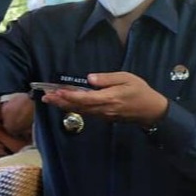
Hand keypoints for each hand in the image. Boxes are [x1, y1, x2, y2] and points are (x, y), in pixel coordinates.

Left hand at [41, 71, 167, 126]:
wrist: (151, 111)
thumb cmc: (140, 91)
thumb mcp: (126, 78)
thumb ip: (107, 79)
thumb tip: (89, 79)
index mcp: (108, 98)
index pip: (85, 98)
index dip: (70, 96)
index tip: (57, 91)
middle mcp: (103, 109)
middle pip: (78, 106)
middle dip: (61, 102)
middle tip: (45, 97)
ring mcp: (102, 115)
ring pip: (80, 111)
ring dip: (64, 106)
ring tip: (50, 100)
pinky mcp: (103, 117)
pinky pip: (85, 113)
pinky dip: (73, 108)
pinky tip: (65, 104)